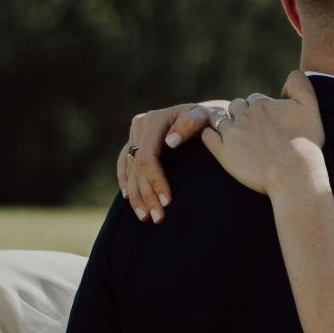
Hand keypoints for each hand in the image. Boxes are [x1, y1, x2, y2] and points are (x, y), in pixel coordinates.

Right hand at [117, 100, 226, 222]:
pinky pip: (124, 163)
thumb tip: (170, 141)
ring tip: (145, 217)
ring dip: (135, 195)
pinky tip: (127, 198)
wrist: (206, 114)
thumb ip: (191, 124)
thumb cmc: (209, 119)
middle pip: (137, 166)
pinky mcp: (134, 141)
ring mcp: (135, 133)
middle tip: (157, 217)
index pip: (148, 157)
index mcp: (155, 120)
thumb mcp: (206, 117)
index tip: (167, 202)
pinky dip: (125, 181)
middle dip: (146, 194)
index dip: (155, 181)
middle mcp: (141, 125)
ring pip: (129, 168)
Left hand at [200, 72, 326, 196]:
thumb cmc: (306, 143)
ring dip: (224, 123)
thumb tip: (289, 76)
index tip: (269, 125)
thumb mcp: (311, 107)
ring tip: (236, 137)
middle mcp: (244, 115)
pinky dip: (210, 135)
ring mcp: (232, 133)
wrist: (295, 174)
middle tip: (253, 132)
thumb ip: (300, 84)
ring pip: (218, 119)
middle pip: (236, 107)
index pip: (255, 100)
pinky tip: (220, 143)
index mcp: (262, 104)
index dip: (262, 110)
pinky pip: (207, 136)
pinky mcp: (223, 152)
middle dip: (242, 115)